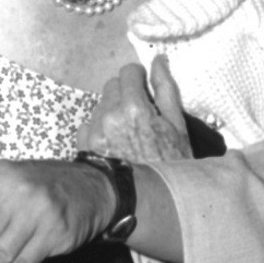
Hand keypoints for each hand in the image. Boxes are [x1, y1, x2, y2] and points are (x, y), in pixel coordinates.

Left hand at [77, 55, 192, 160]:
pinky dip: (99, 129)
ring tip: (128, 134)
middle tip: (139, 114)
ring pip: (100, 105)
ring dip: (112, 111)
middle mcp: (110, 116)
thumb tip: (158, 60)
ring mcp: (95, 131)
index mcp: (135, 108)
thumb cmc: (169, 165)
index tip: (144, 89)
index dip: (139, 78)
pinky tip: (114, 144)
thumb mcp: (178, 127)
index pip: (128, 71)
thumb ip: (166, 89)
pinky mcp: (85, 145)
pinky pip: (89, 124)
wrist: (147, 202)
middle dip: (125, 94)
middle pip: (112, 85)